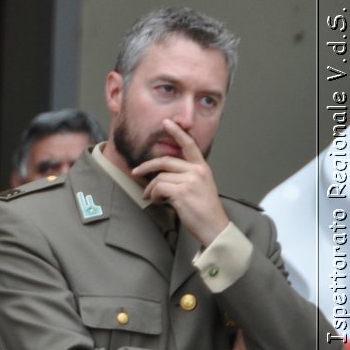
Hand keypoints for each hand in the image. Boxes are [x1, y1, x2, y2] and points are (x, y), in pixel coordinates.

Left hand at [130, 120, 229, 246]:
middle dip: (147, 166)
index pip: (189, 145)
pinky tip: (158, 202)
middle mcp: (197, 171)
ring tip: (151, 197)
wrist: (214, 227)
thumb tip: (161, 174)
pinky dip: (154, 195)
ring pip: (159, 177)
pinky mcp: (182, 191)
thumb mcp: (199, 187)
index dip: (177, 133)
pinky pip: (158, 187)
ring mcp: (190, 180)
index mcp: (203, 168)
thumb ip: (185, 176)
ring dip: (150, 188)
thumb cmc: (204, 210)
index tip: (167, 122)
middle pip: (165, 161)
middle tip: (135, 172)